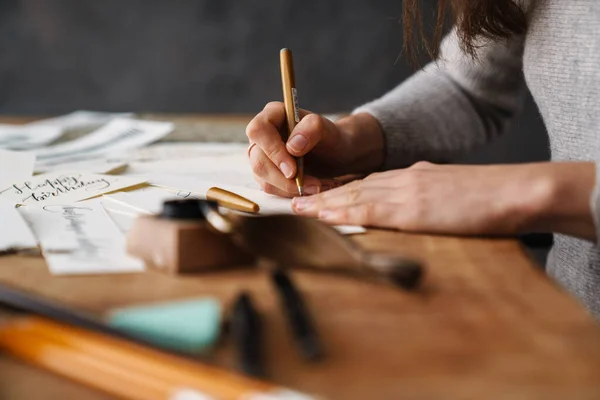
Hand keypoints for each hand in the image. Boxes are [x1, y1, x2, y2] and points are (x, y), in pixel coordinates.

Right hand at [246, 102, 383, 197]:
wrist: (338, 155)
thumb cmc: (332, 138)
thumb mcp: (329, 130)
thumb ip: (312, 129)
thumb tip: (292, 146)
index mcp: (273, 115)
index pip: (259, 130)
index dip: (272, 150)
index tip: (292, 170)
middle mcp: (263, 135)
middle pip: (259, 161)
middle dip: (284, 179)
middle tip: (312, 185)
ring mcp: (263, 156)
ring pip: (264, 179)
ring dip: (291, 189)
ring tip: (318, 187)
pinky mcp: (268, 174)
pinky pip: (272, 189)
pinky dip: (292, 193)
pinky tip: (311, 189)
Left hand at [291, 161, 596, 239]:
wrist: (514, 191)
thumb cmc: (489, 194)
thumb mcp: (451, 187)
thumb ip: (429, 189)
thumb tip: (416, 198)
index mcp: (412, 175)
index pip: (367, 181)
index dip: (339, 189)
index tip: (318, 194)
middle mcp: (403, 179)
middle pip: (353, 186)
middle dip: (321, 194)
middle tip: (293, 199)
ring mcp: (406, 192)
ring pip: (354, 195)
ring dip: (323, 203)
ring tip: (296, 207)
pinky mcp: (413, 208)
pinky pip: (369, 209)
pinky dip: (343, 211)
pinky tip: (324, 215)